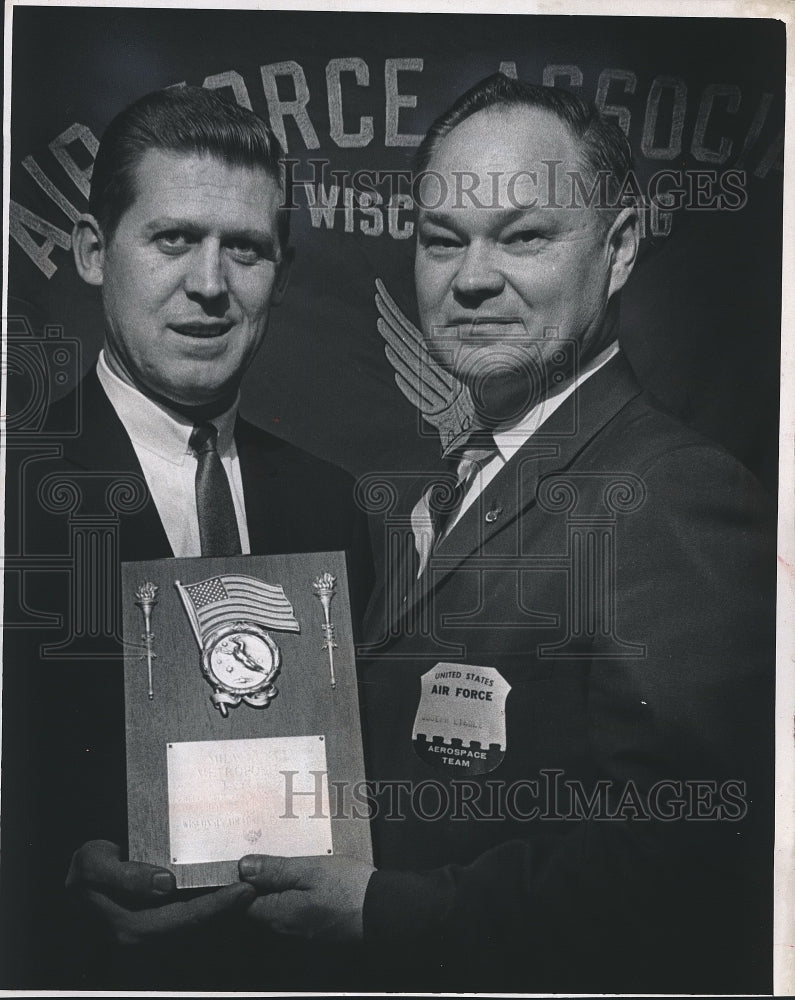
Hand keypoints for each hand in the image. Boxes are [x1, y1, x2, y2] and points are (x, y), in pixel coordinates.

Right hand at [66, 839, 255, 945]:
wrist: (87, 873)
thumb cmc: (90, 869)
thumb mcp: (93, 864)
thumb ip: (125, 876)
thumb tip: (164, 884)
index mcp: (129, 927)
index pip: (181, 919)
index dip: (214, 907)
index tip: (240, 890)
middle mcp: (144, 936)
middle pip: (195, 926)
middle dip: (226, 910)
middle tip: (252, 890)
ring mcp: (154, 933)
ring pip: (197, 927)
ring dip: (223, 912)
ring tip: (248, 891)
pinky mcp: (162, 925)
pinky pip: (192, 919)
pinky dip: (213, 908)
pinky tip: (230, 894)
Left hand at [239, 854, 374, 941]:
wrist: (384, 910)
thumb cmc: (349, 890)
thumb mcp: (310, 869)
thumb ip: (275, 870)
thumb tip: (245, 868)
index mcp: (278, 914)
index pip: (242, 901)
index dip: (242, 879)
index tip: (251, 859)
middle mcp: (285, 927)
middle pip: (259, 903)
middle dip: (262, 879)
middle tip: (278, 855)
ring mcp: (300, 928)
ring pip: (278, 903)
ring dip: (281, 883)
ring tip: (297, 861)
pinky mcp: (314, 924)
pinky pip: (294, 906)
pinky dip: (296, 890)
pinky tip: (310, 875)